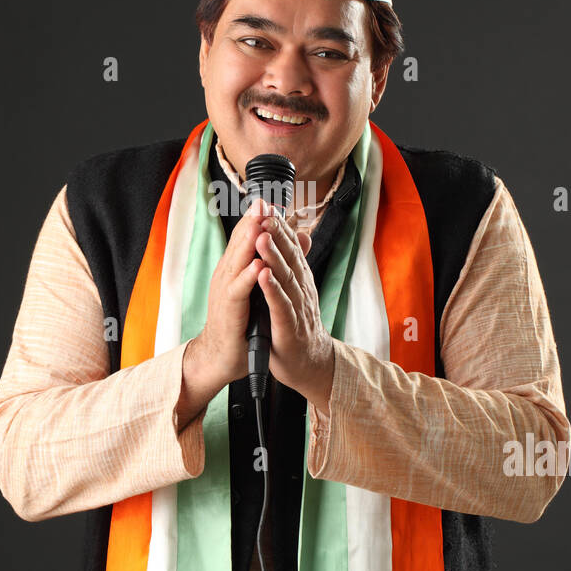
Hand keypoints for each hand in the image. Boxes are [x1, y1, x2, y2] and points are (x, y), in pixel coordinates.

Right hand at [180, 198, 269, 419]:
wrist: (222, 355)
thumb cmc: (242, 323)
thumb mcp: (259, 289)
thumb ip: (275, 262)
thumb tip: (298, 235)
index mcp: (235, 268)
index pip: (247, 237)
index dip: (259, 218)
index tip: (272, 199)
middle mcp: (227, 274)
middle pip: (240, 242)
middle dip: (252, 221)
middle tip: (264, 200)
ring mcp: (226, 291)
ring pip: (238, 261)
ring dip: (248, 242)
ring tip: (260, 223)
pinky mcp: (229, 309)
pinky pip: (238, 290)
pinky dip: (247, 277)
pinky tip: (257, 265)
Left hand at [254, 204, 334, 404]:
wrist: (309, 365)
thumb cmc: (298, 327)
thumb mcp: (297, 291)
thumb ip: (298, 264)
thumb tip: (302, 234)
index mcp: (300, 280)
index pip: (290, 248)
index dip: (280, 226)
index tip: (268, 206)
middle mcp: (301, 290)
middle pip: (289, 257)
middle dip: (277, 233)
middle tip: (265, 211)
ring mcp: (297, 308)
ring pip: (285, 278)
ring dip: (273, 256)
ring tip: (261, 237)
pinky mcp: (289, 328)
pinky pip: (280, 305)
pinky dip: (272, 289)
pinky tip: (263, 275)